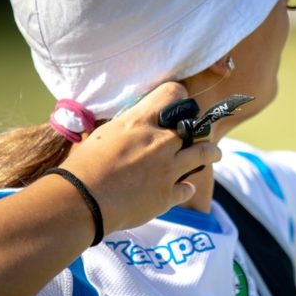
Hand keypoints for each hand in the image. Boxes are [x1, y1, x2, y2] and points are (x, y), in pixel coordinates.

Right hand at [58, 82, 220, 230]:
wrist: (81, 202)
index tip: (180, 104)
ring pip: (205, 153)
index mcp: (140, 121)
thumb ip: (127, 127)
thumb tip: (135, 123)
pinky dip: (185, 188)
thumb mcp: (104, 134)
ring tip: (214, 153)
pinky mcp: (168, 195)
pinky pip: (188, 188)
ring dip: (211, 152)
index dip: (178, 97)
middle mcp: (160, 142)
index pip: (173, 93)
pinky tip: (183, 188)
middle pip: (194, 126)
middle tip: (194, 133)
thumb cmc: (83, 166)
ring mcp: (168, 169)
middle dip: (196, 128)